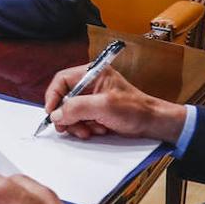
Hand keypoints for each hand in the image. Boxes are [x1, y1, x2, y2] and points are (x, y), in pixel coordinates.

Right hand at [44, 65, 186, 140]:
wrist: (152, 123)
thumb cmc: (135, 109)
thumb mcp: (104, 106)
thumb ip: (77, 107)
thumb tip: (56, 114)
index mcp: (92, 73)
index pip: (61, 80)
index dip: (53, 96)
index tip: (52, 113)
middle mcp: (90, 84)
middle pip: (64, 99)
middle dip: (67, 115)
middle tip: (69, 128)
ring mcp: (92, 99)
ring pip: (70, 113)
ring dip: (77, 124)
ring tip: (91, 130)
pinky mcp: (95, 112)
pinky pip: (80, 121)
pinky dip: (85, 128)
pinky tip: (99, 130)